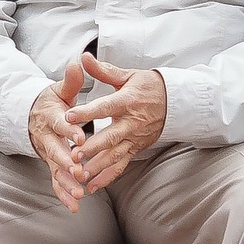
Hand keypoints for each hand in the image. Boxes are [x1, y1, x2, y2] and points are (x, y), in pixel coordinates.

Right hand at [27, 60, 85, 209]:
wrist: (32, 117)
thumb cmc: (52, 103)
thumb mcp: (59, 90)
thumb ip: (71, 81)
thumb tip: (78, 62)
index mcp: (51, 118)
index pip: (60, 124)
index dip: (69, 131)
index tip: (80, 137)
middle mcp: (47, 138)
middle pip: (55, 151)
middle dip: (66, 162)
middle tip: (78, 170)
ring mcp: (48, 154)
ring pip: (55, 170)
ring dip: (66, 183)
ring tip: (79, 194)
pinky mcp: (51, 165)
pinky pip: (56, 182)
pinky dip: (63, 194)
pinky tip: (75, 206)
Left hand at [65, 54, 167, 193]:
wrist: (175, 103)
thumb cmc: (147, 86)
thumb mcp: (128, 76)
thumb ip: (104, 71)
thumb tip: (84, 57)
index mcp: (127, 102)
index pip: (105, 107)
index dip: (88, 112)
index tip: (69, 115)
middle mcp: (131, 123)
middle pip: (110, 137)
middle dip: (92, 147)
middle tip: (73, 155)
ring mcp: (134, 139)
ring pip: (114, 155)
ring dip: (97, 166)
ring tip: (79, 174)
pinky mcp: (136, 149)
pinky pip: (121, 166)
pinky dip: (107, 177)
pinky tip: (91, 186)